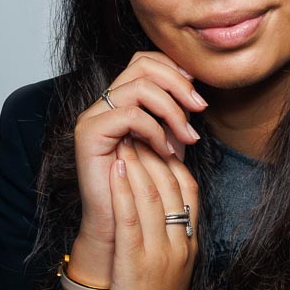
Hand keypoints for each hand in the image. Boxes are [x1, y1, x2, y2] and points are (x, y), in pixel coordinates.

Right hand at [73, 51, 206, 246]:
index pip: (146, 61)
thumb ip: (176, 119)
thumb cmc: (145, 191)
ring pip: (139, 87)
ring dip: (172, 110)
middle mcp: (103, 103)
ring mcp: (93, 116)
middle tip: (200, 108)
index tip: (198, 97)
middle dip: (178, 84)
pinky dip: (155, 130)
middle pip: (142, 63)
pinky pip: (130, 115)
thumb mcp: (168, 146)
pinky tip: (166, 151)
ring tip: (187, 137)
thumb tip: (197, 97)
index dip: (176, 70)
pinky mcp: (89, 133)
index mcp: (120, 101)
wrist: (119, 227)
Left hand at [105, 136, 198, 289]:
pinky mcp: (137, 264)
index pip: (188, 189)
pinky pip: (131, 217)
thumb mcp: (173, 270)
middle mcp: (180, 244)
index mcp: (190, 244)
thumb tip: (158, 206)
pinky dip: (124, 188)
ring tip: (123, 134)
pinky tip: (115, 165)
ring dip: (137, 159)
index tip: (156, 137)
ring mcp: (161, 253)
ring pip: (151, 195)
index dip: (173, 158)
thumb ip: (169, 237)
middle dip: (153, 150)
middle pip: (170, 185)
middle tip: (136, 124)